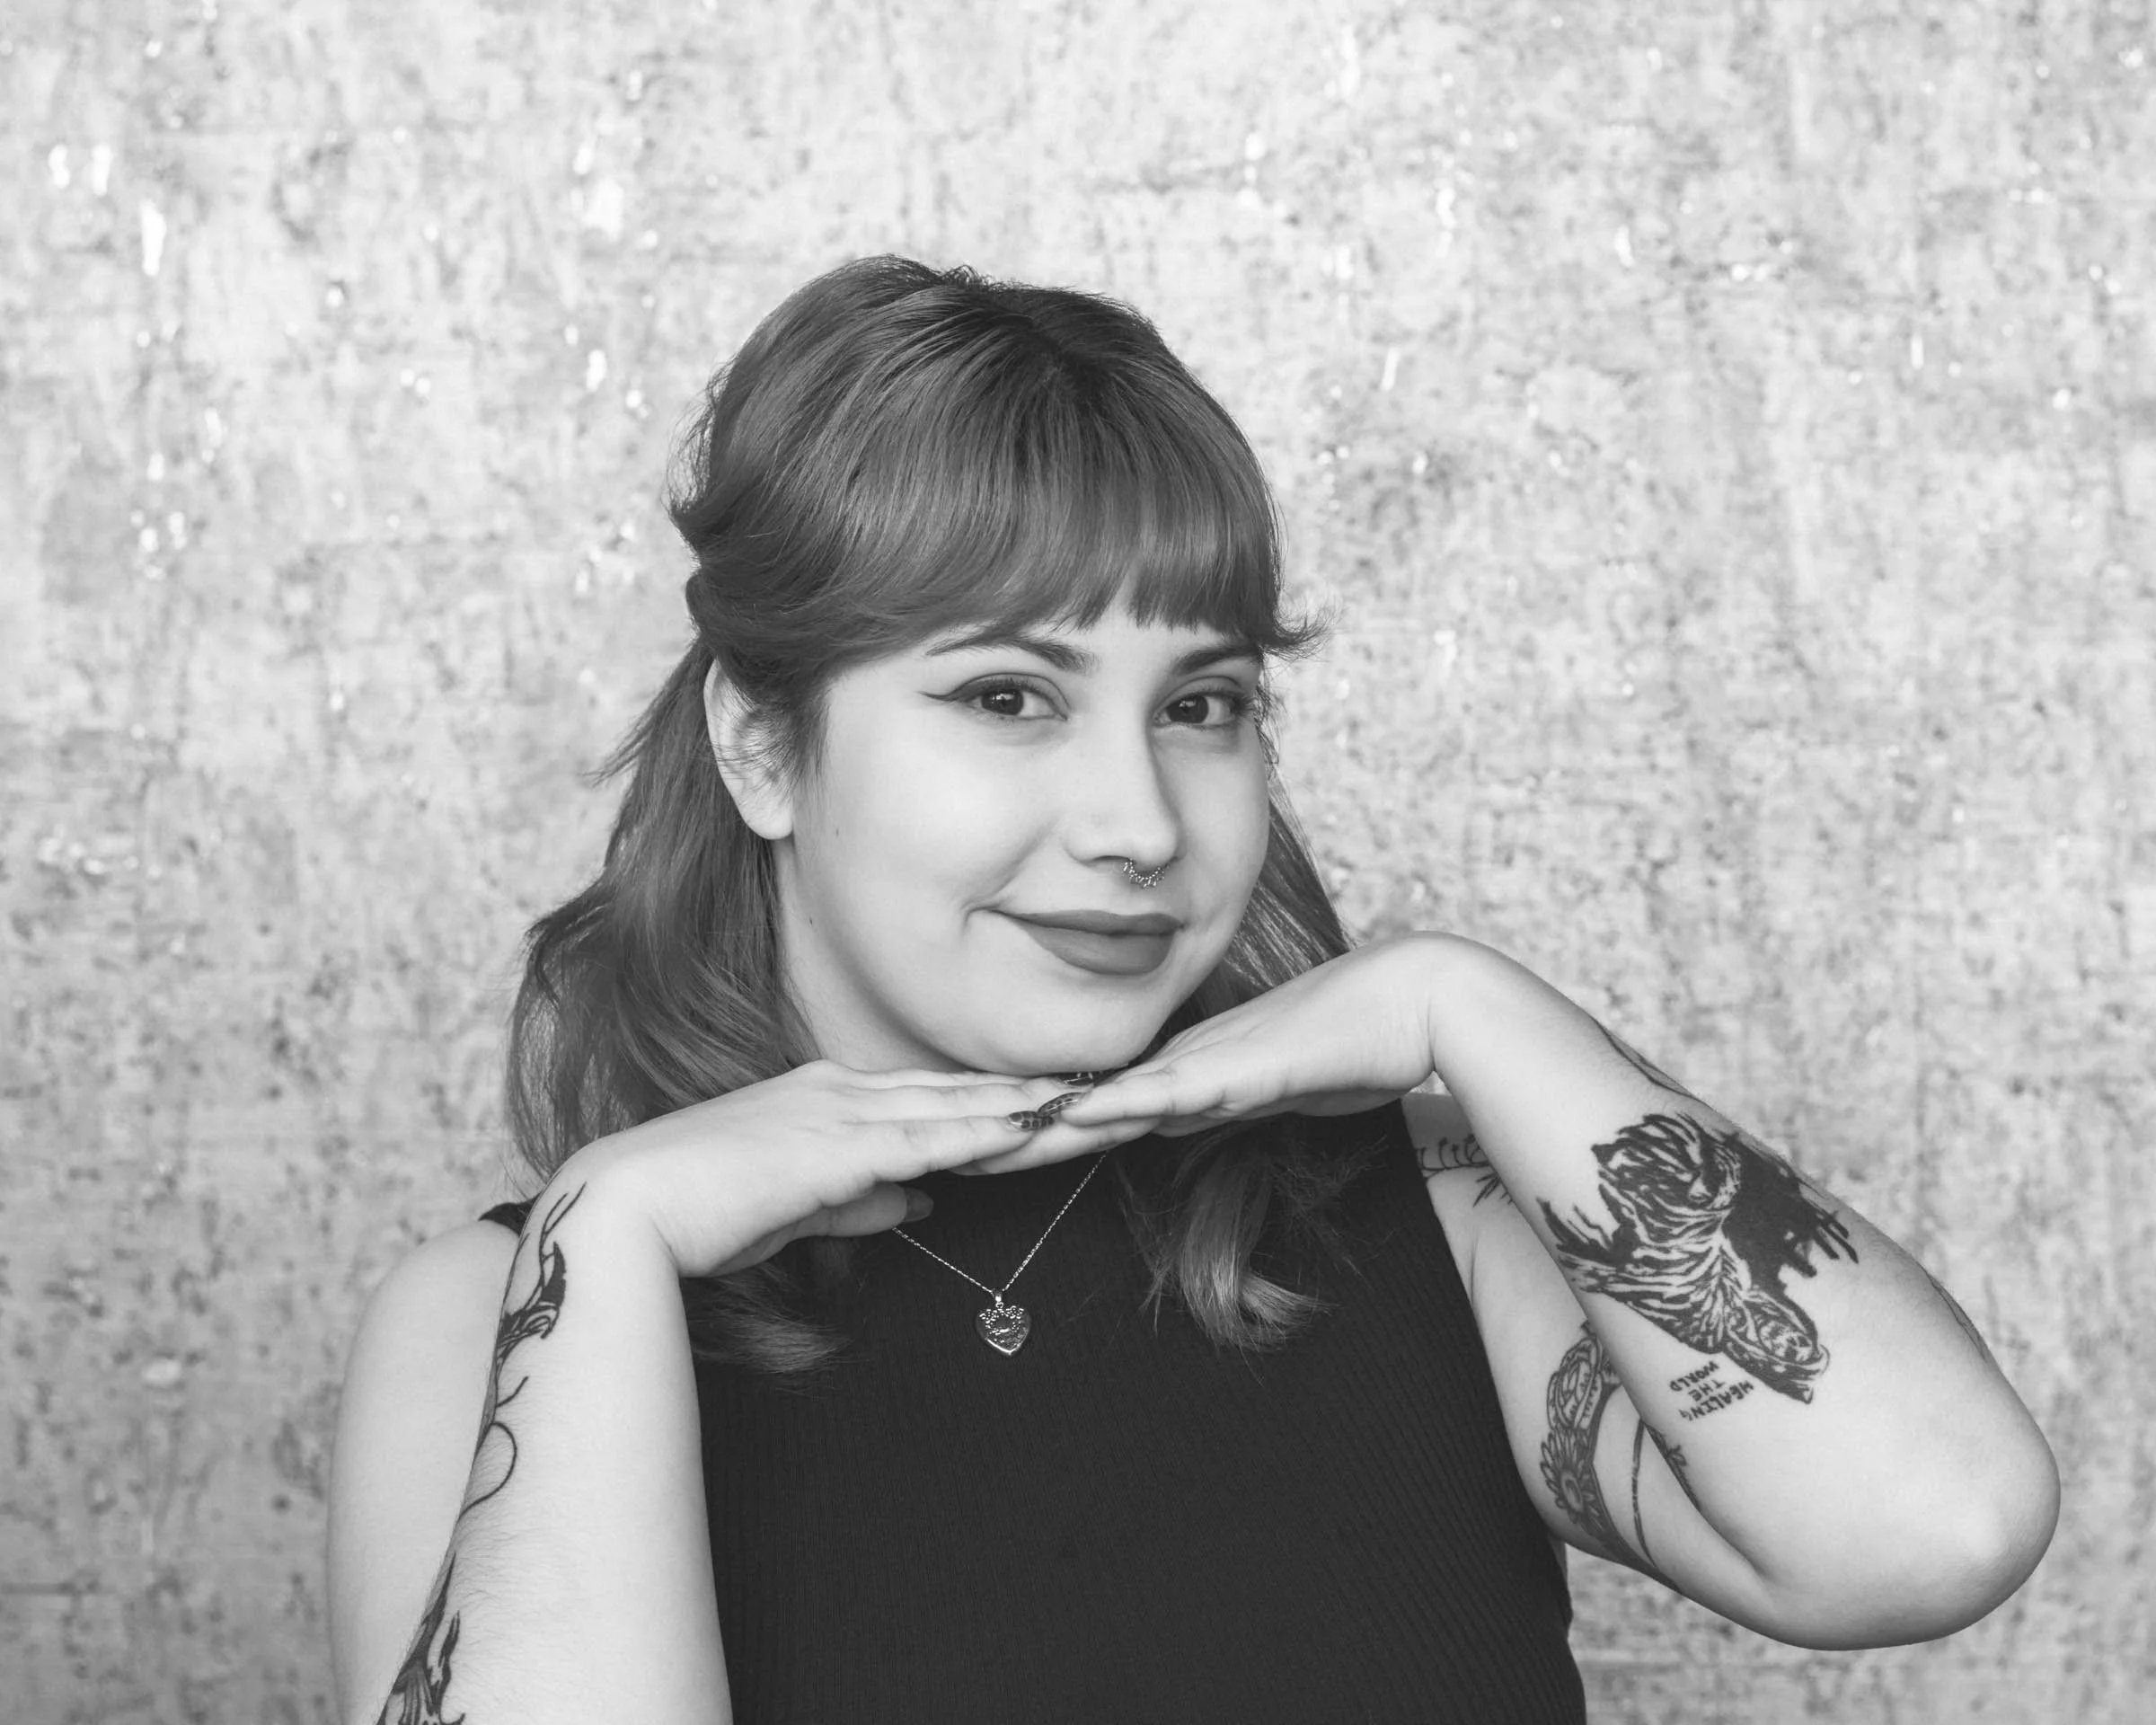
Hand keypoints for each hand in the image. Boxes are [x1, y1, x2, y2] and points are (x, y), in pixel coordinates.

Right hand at [563, 1061, 1154, 1278]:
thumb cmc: (693, 1213)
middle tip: (1105, 1093)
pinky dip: (991, 1131)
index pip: (932, 1100)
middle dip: (1034, 1097)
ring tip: (1098, 1104)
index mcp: (826, 1100)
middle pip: (961, 1094)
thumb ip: (857, 1201)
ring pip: (961, 1107)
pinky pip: (935, 1137)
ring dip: (1031, 1109)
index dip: (996, 1102)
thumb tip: (917, 1205)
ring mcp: (842, 1111)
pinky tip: (1038, 1130)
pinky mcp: (841, 1144)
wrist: (627, 1207)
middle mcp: (841, 1091)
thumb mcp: (792, 1209)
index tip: (1053, 1105)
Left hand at [974, 935, 1445, 1169]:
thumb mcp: (1265, 1095)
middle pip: (1068, 1108)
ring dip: (1032, 1127)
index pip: (1081, 1112)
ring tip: (961, 1143)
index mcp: (1176, 1075)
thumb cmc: (1353, 1046)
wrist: (1415, 1001)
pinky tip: (1070, 1118)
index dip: (1021, 1133)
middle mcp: (1174, 1065)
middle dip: (997, 1136)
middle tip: (924, 1153)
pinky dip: (1115, 1108)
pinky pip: (1166, 1093)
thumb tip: (1168, 1128)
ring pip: (1096, 1103)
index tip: (963, 1152)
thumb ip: (1215, 1108)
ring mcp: (1200, 1065)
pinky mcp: (1236, 1070)